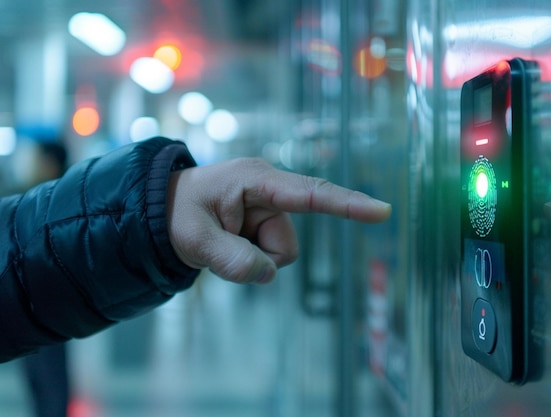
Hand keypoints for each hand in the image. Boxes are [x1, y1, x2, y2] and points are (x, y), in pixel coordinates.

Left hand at [166, 158, 391, 283]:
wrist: (164, 212)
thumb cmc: (178, 213)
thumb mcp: (194, 238)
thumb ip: (230, 259)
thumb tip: (267, 275)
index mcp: (256, 179)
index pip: (311, 193)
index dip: (348, 204)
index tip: (382, 211)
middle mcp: (270, 191)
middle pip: (285, 246)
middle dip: (256, 256)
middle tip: (217, 242)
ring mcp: (269, 209)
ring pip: (279, 255)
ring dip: (251, 257)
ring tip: (221, 240)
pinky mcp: (266, 223)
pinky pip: (270, 257)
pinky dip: (249, 258)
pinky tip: (228, 243)